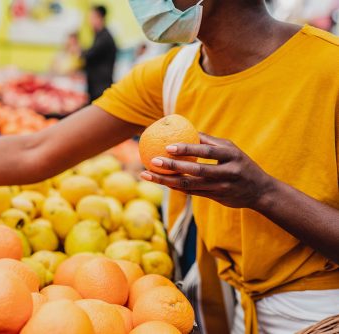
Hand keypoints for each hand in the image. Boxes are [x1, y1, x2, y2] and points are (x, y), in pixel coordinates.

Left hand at [140, 133, 275, 208]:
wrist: (261, 191)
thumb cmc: (241, 163)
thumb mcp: (230, 150)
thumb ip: (209, 141)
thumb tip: (186, 127)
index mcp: (231, 155)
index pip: (206, 151)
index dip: (187, 149)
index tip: (167, 146)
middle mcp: (227, 172)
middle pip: (196, 170)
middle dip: (172, 167)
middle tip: (152, 161)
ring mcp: (221, 187)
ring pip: (190, 185)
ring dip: (167, 181)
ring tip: (147, 174)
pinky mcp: (216, 198)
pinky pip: (192, 192)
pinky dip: (176, 187)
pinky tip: (161, 182)